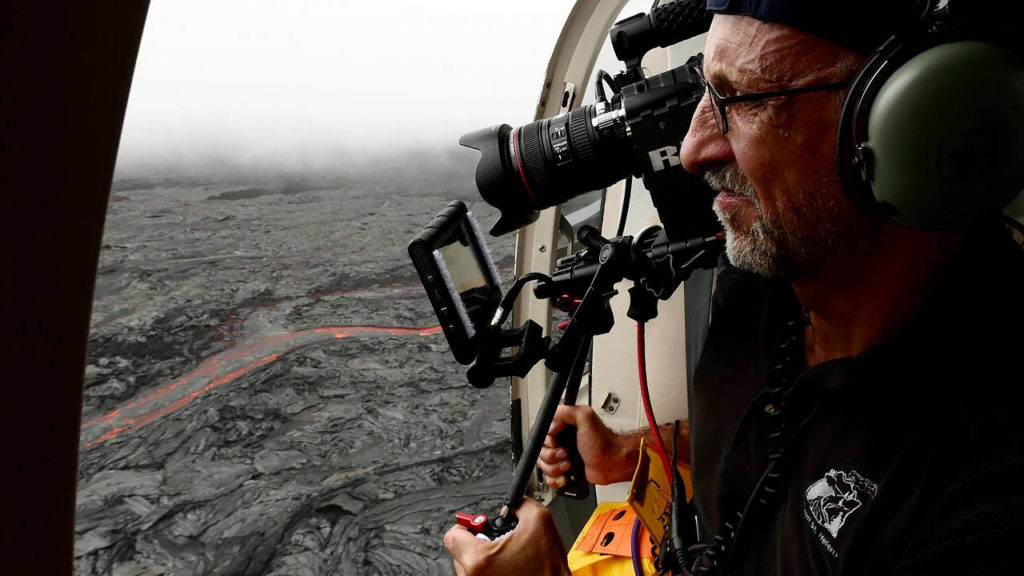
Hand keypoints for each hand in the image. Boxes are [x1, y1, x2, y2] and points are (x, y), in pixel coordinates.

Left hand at [442, 499, 570, 575]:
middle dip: (477, 542)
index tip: (476, 525)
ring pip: (468, 566)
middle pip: (459, 551)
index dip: (466, 524)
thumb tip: (514, 504)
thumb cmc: (549, 570)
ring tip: (506, 555)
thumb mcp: (539, 521)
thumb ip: (521, 504)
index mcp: (479, 560)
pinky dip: (490, 570)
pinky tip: (508, 568)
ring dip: (483, 558)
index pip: (452, 536)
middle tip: (496, 540)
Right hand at [537, 405, 633, 487]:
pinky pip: (549, 478)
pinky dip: (556, 479)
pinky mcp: (564, 471)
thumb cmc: (604, 443)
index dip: (546, 440)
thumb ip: (568, 411)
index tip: (556, 442)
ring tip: (569, 464)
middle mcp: (560, 441)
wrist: (612, 463)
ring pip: (543, 465)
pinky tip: (566, 476)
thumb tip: (552, 417)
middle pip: (540, 451)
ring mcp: (561, 457)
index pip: (541, 433)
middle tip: (566, 453)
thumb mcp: (586, 418)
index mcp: (563, 427)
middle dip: (552, 456)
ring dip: (555, 468)